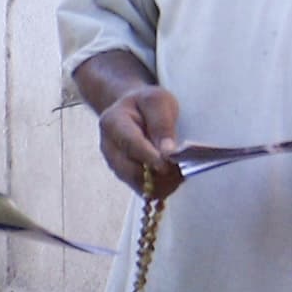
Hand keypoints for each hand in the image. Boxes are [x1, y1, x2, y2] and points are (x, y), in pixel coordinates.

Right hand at [97, 82, 183, 198]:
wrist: (134, 111)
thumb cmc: (146, 105)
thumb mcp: (158, 101)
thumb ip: (162, 124)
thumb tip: (168, 152)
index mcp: (112, 123)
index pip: (130, 144)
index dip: (150, 157)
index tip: (168, 165)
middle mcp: (110, 148)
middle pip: (132, 171)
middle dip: (159, 175)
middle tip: (181, 171)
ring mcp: (116, 165)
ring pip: (138, 185)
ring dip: (162, 183)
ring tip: (180, 173)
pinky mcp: (126, 177)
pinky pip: (144, 190)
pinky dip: (160, 187)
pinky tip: (173, 178)